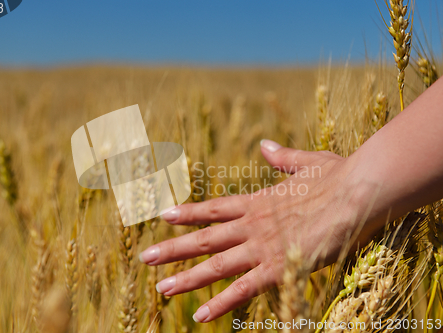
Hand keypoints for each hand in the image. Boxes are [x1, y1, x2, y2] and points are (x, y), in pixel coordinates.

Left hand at [139, 139, 369, 322]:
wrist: (359, 191)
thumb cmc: (338, 176)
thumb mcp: (306, 162)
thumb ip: (281, 158)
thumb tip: (264, 145)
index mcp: (257, 201)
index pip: (213, 209)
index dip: (187, 213)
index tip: (163, 215)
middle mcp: (253, 224)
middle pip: (204, 239)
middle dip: (173, 249)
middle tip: (144, 259)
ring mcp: (263, 247)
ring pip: (216, 265)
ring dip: (186, 278)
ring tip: (161, 289)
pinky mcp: (279, 268)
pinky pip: (244, 289)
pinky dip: (221, 303)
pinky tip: (200, 315)